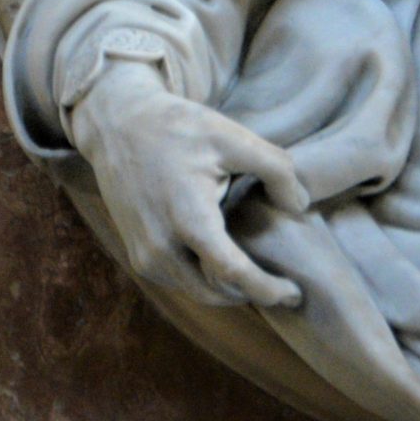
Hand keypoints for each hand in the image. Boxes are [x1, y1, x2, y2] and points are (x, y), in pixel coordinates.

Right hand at [68, 65, 309, 310]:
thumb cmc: (179, 128)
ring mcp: (145, 255)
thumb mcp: (233, 137)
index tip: (295, 294)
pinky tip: (224, 263)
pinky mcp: (137, 255)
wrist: (119, 125)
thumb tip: (300, 206)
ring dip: (228, 290)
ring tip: (258, 275)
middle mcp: (161, 247)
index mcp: (188, 219)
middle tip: (284, 289)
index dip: (268, 289)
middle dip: (252, 294)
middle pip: (216, 293)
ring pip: (196, 291)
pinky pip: (178, 281)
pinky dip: (204, 280)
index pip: (233, 274)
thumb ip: (276, 168)